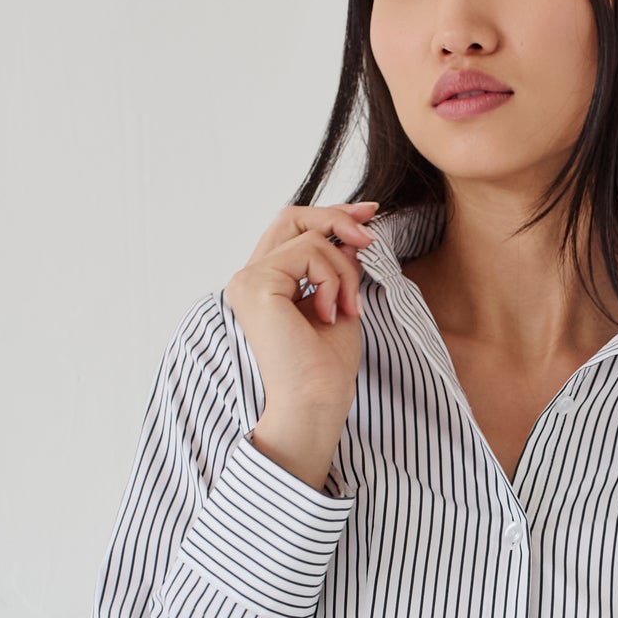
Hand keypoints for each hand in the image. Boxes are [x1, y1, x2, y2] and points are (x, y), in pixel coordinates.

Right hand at [224, 199, 379, 423]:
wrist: (316, 403)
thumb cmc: (327, 369)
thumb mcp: (340, 303)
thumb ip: (339, 268)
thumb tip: (351, 235)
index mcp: (267, 285)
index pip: (292, 231)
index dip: (330, 216)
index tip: (369, 215)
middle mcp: (249, 279)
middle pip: (292, 218)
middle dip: (338, 219)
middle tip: (370, 239)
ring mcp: (247, 280)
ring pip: (310, 239)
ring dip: (343, 272)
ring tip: (346, 310)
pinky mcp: (255, 285)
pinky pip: (308, 252)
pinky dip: (332, 279)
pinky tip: (330, 314)